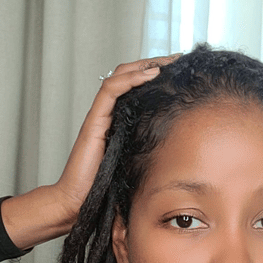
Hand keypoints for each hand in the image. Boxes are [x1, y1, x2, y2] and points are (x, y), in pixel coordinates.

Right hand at [55, 54, 180, 223]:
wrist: (79, 203)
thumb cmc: (105, 190)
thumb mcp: (138, 168)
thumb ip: (152, 156)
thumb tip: (183, 158)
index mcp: (119, 122)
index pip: (135, 88)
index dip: (156, 75)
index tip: (180, 72)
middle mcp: (108, 115)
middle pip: (129, 76)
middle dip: (154, 64)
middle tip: (178, 59)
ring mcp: (100, 117)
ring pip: (119, 77)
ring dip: (144, 66)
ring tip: (167, 62)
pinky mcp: (94, 122)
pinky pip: (110, 91)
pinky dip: (129, 79)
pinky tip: (149, 75)